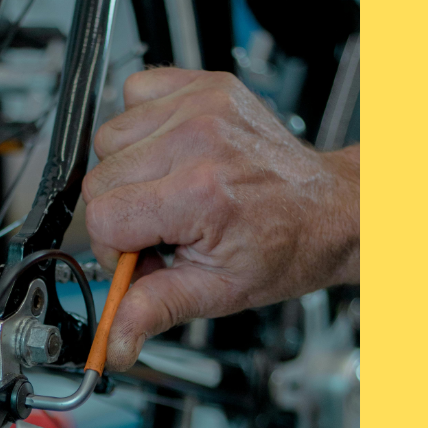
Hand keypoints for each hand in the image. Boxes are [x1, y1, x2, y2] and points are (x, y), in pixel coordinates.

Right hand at [82, 68, 359, 368]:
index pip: (104, 217)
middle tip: (165, 228)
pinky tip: (174, 155)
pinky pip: (136, 95)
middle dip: (122, 212)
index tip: (145, 254)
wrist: (328, 208)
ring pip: (110, 138)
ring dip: (130, 170)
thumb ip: (156, 310)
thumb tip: (113, 342)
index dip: (116, 246)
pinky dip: (144, 127)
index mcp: (200, 193)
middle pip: (100, 178)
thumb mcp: (219, 292)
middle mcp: (198, 140)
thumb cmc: (285, 247)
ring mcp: (201, 105)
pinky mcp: (204, 84)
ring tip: (173, 191)